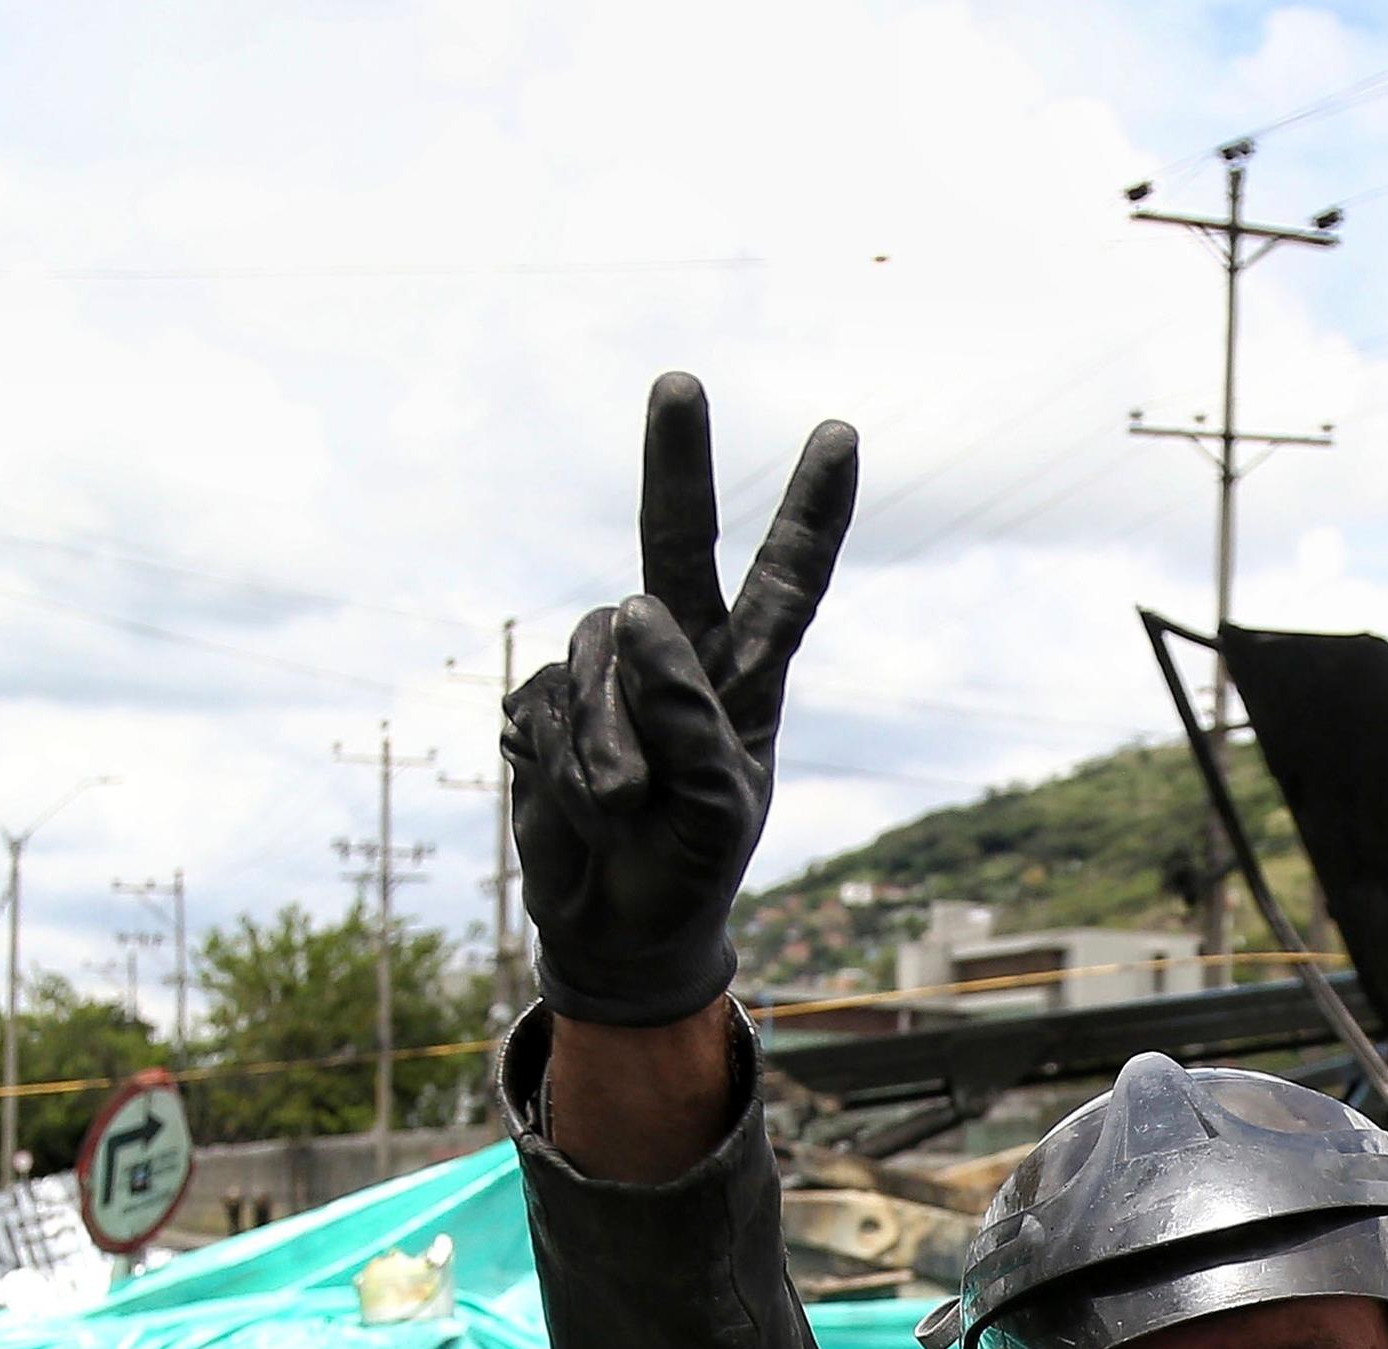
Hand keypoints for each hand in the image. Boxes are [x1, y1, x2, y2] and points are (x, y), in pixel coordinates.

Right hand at [505, 375, 859, 1027]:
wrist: (617, 927)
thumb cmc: (689, 869)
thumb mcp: (720, 810)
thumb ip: (693, 716)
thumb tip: (638, 610)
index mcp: (745, 675)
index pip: (787, 582)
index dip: (812, 513)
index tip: (841, 435)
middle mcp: (675, 653)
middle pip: (674, 542)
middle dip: (677, 461)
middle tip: (681, 382)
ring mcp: (606, 672)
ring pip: (602, 655)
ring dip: (611, 741)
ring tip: (627, 807)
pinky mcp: (546, 698)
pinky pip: (553, 704)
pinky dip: (570, 762)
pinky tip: (586, 804)